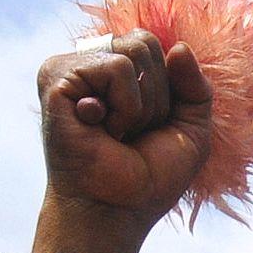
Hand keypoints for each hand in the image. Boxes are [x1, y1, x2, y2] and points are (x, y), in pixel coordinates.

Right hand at [31, 30, 212, 252]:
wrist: (119, 209)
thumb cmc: (150, 177)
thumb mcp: (191, 129)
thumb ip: (195, 86)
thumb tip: (180, 46)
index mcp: (112, 72)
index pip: (155, 47)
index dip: (169, 90)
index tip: (150, 127)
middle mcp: (88, 64)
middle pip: (144, 42)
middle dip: (156, 95)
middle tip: (132, 131)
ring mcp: (69, 69)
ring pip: (132, 53)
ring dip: (140, 105)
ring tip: (116, 132)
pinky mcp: (57, 78)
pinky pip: (116, 68)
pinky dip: (124, 108)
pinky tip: (99, 129)